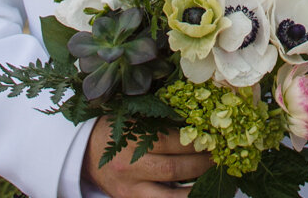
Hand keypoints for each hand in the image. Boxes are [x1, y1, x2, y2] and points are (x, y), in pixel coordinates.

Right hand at [85, 120, 212, 197]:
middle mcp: (130, 168)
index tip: (214, 137)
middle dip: (202, 164)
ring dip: (197, 189)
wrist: (86, 154)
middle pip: (174, 168)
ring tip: (215, 178)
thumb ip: (159, 119)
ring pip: (171, 196)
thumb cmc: (115, 130)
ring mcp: (131, 190)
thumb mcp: (133, 118)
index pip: (169, 141)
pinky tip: (198, 193)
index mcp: (131, 140)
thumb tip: (198, 118)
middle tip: (220, 157)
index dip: (195, 140)